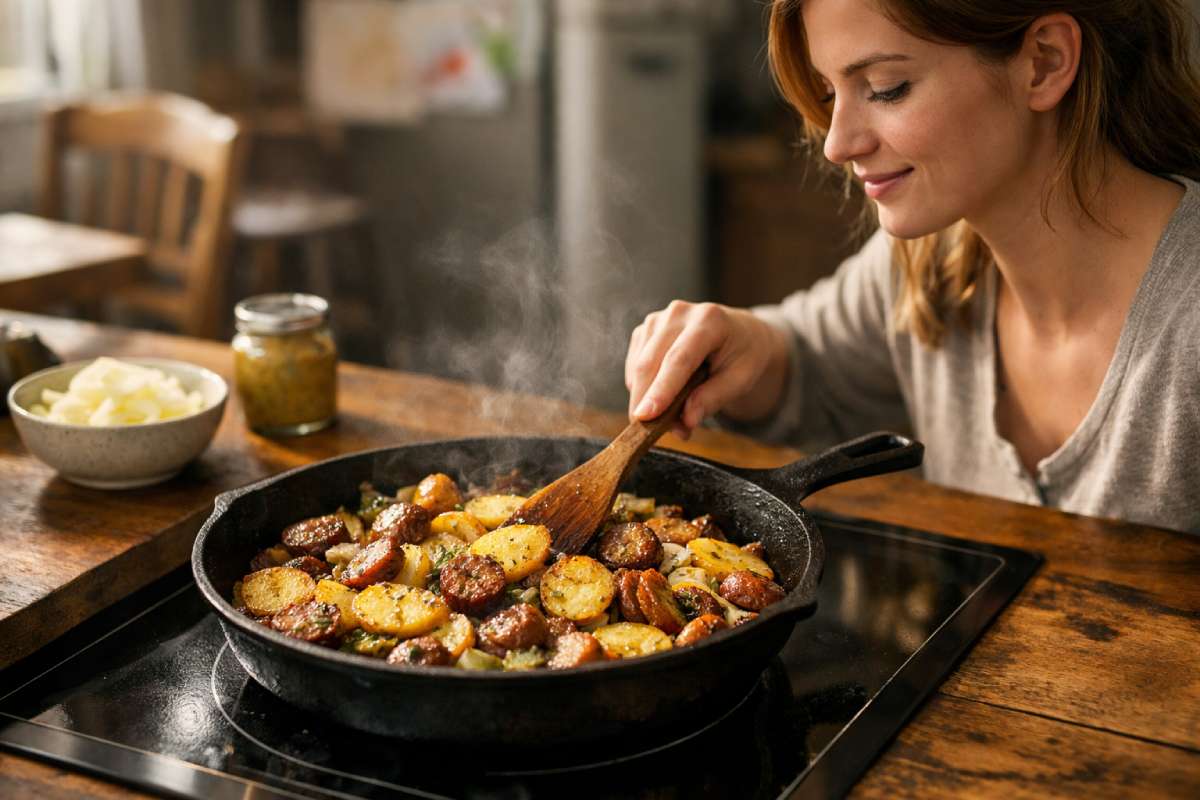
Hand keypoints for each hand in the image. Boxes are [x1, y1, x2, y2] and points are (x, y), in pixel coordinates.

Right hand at [625, 301, 789, 438]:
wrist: (740, 333)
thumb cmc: (743, 355)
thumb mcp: (742, 379)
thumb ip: (714, 398)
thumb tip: (686, 421)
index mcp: (709, 320)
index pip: (679, 359)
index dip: (661, 390)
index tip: (645, 417)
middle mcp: (679, 314)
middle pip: (650, 363)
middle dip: (647, 403)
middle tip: (660, 434)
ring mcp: (658, 320)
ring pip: (638, 368)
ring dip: (646, 400)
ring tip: (674, 417)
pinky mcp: (645, 330)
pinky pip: (634, 368)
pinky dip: (643, 389)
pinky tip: (665, 395)